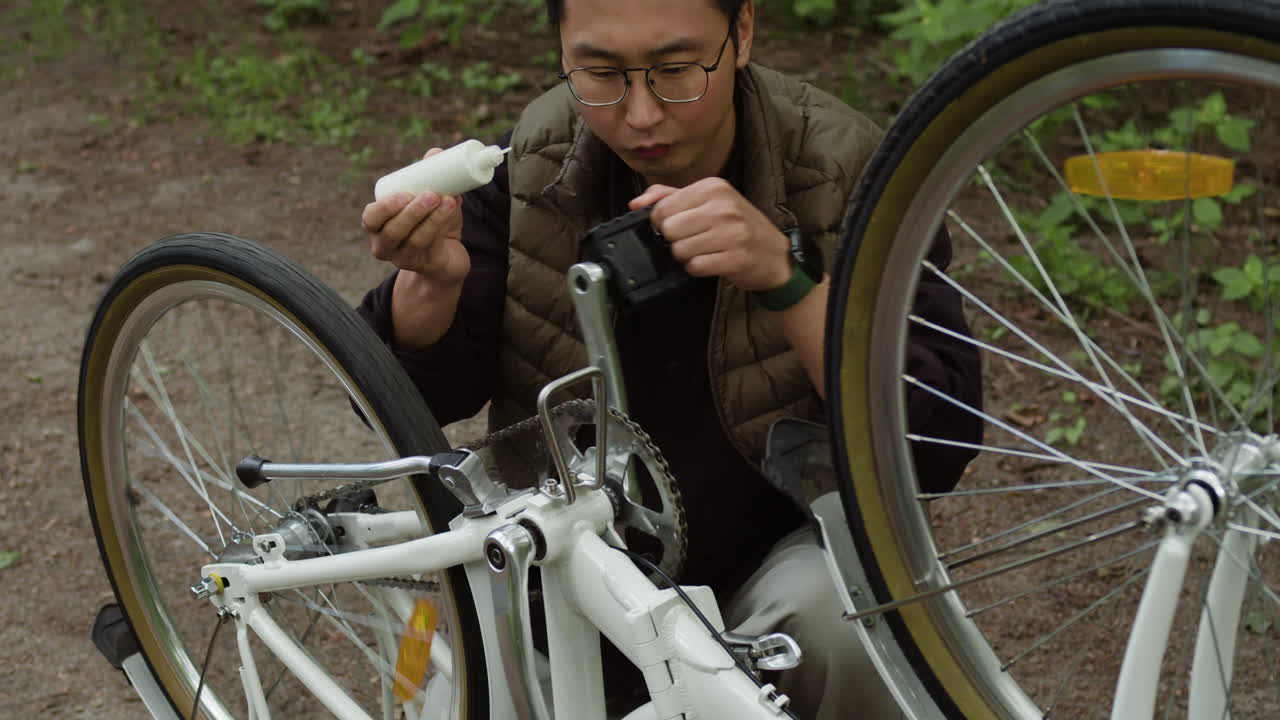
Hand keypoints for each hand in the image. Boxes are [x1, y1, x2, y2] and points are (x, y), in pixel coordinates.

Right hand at [361, 148, 469, 286]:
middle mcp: (385, 246)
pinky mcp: (426, 265)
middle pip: (392, 232)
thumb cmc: (432, 223)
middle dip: (412, 212)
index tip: (404, 194)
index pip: (371, 218)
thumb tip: (435, 153)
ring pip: (415, 239)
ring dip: (433, 218)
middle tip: (431, 194)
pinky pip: (433, 246)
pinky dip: (442, 225)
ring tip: (448, 199)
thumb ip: (429, 177)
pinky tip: (453, 210)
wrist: (447, 257)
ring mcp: (404, 259)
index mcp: (377, 226)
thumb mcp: (429, 200)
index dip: (384, 208)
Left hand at [629, 178, 790, 291]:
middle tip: (694, 241)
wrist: (775, 256)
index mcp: (714, 187)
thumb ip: (669, 197)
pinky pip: (695, 266)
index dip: (661, 223)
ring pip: (680, 250)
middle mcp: (723, 206)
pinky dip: (698, 269)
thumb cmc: (740, 228)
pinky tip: (712, 262)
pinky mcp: (735, 258)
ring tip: (706, 251)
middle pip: (669, 230)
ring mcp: (731, 232)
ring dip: (687, 257)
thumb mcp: (709, 202)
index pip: (663, 207)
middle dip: (675, 241)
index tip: (677, 227)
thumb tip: (636, 203)